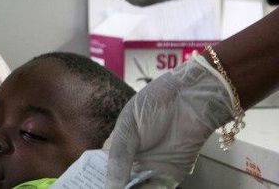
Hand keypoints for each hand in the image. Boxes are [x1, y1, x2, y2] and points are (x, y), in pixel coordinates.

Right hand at [105, 56, 234, 187]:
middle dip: (112, 188)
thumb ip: (118, 158)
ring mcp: (150, 169)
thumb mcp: (128, 126)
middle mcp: (131, 161)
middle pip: (117, 183)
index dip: (94, 180)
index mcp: (115, 147)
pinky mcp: (170, 177)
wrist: (190, 99)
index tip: (87, 187)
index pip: (100, 170)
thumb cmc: (155, 103)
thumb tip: (110, 187)